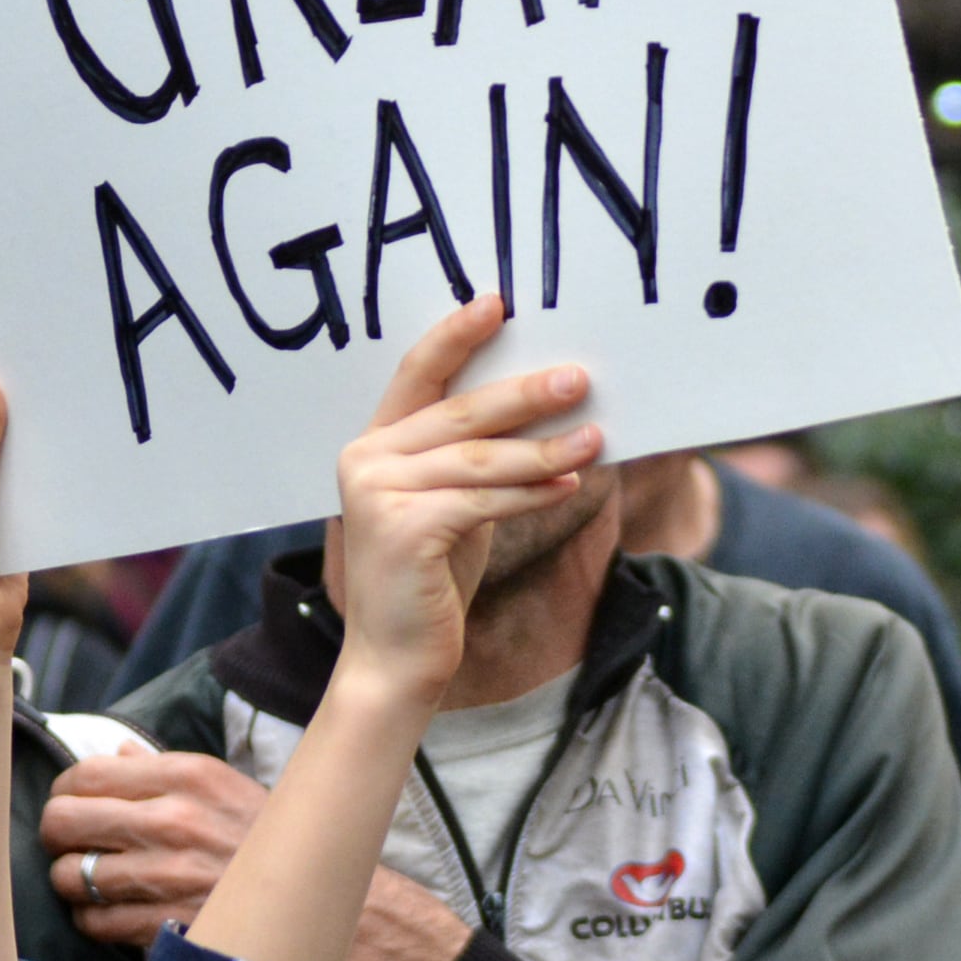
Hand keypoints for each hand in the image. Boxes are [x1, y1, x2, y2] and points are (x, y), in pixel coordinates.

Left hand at [41, 749, 259, 937]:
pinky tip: (114, 912)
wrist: (317, 899)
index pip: (86, 773)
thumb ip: (163, 769)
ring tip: (93, 881)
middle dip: (57, 835)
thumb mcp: (225, 787)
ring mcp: (168, 876)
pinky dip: (94, 920)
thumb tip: (116, 753)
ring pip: (71, 877)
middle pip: (64, 821)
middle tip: (72, 843)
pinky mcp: (166, 924)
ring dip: (73, 881)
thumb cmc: (266, 839)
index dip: (65, 790)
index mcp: (187, 776)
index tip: (72, 803)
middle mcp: (173, 821)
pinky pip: (95, 922)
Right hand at [329, 299, 599, 704]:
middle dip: (525, 393)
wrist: (395, 659)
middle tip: (578, 377)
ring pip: (480, 459)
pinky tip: (569, 485)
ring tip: (595, 438)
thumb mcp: (451, 503)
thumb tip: (549, 408)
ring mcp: (377, 493)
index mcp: (374, 443)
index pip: (416, 373)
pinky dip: (532, 492)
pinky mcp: (403, 529)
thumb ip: (474, 458)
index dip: (456, 335)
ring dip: (545, 449)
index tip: (499, 302)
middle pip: (460, 412)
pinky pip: (483, 500)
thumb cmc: (431, 577)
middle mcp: (366, 459)